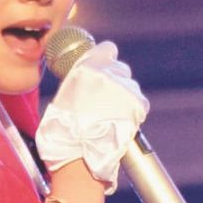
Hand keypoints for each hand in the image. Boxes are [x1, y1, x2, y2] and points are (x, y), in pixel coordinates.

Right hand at [35, 41, 148, 191]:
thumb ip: (78, 81)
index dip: (104, 59)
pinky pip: (139, 102)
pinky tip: (121, 120)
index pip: (107, 50)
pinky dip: (133, 109)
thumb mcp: (62, 96)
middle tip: (102, 98)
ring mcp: (125, 89)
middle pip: (120, 68)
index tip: (100, 69)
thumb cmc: (62, 130)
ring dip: (123, 95)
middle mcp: (109, 73)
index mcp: (87, 67)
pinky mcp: (138, 105)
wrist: (80, 153)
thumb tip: (85, 80)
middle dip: (113, 79)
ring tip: (110, 114)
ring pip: (130, 85)